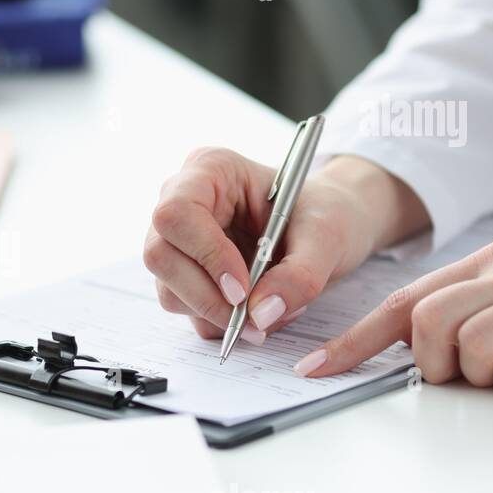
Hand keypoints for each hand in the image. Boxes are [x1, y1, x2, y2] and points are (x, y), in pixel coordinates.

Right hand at [144, 149, 421, 342]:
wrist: (331, 227)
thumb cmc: (327, 213)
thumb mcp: (328, 235)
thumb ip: (300, 274)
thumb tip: (261, 314)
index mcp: (211, 169)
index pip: (178, 213)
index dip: (205, 254)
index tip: (242, 290)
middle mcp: (182, 200)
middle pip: (161, 255)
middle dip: (207, 297)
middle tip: (255, 322)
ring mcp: (178, 241)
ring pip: (169, 290)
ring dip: (217, 314)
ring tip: (270, 313)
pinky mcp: (184, 275)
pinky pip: (186, 310)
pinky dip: (221, 323)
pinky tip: (258, 312)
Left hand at [296, 238, 492, 391]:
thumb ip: (468, 306)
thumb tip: (408, 345)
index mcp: (489, 262)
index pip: (402, 301)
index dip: (354, 340)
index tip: (316, 368)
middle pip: (428, 323)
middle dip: (432, 363)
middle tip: (461, 376)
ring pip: (472, 347)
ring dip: (484, 375)